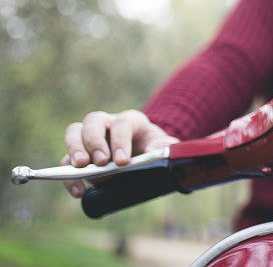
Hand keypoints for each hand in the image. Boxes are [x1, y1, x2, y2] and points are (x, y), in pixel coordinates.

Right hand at [61, 110, 177, 197]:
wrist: (145, 156)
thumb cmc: (154, 149)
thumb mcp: (164, 147)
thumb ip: (166, 147)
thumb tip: (152, 152)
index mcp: (131, 120)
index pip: (122, 123)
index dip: (120, 141)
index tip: (123, 162)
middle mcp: (108, 123)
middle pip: (93, 121)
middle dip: (95, 141)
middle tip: (100, 161)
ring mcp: (90, 137)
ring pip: (74, 132)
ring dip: (75, 149)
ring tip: (81, 168)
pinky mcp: (80, 155)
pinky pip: (66, 161)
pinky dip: (68, 176)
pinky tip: (79, 191)